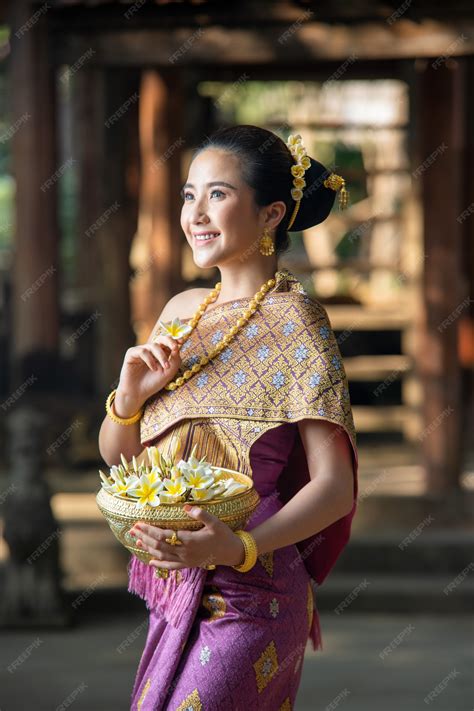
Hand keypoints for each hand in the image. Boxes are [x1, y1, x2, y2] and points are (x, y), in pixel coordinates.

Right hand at [114, 334, 184, 415]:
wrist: (137, 394)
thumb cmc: (152, 384)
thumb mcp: (168, 373)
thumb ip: (175, 361)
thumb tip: (177, 348)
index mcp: (160, 354)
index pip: (168, 342)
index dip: (174, 340)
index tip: (181, 342)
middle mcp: (151, 351)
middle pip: (161, 338)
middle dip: (169, 341)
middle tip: (175, 348)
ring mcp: (141, 351)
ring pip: (153, 346)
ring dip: (162, 356)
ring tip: (165, 367)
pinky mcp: (131, 354)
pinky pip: (143, 351)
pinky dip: (150, 360)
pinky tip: (153, 369)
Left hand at [128, 505, 245, 569]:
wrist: (231, 553)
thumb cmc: (223, 535)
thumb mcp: (215, 522)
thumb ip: (201, 514)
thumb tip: (187, 507)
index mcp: (189, 540)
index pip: (164, 535)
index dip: (150, 529)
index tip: (139, 523)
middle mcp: (185, 552)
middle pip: (159, 545)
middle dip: (144, 536)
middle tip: (132, 529)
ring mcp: (186, 560)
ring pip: (162, 555)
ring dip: (148, 548)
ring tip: (137, 540)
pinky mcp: (188, 565)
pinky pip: (170, 567)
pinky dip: (159, 564)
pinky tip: (151, 561)